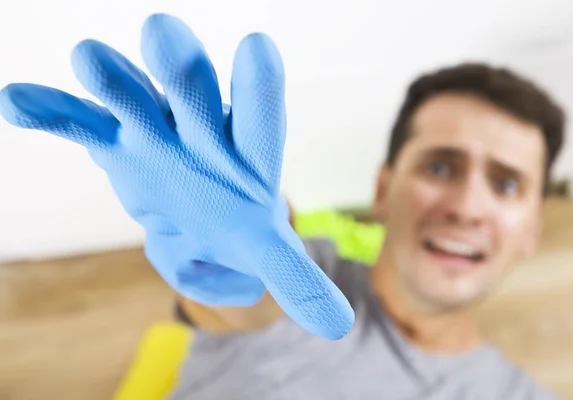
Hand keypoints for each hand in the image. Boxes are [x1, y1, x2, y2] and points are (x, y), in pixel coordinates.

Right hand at [0, 13, 353, 339]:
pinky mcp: (115, 139)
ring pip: (133, 96)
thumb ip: (298, 281)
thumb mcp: (264, 253)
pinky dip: (53, 112)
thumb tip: (337, 325)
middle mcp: (202, 129)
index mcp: (246, 153)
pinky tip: (18, 101)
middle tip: (164, 34)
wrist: (196, 211)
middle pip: (192, 94)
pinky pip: (80, 121)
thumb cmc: (234, 225)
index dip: (259, 88)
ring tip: (89, 60)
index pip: (260, 120)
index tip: (258, 47)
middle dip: (179, 70)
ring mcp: (156, 129)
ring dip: (113, 80)